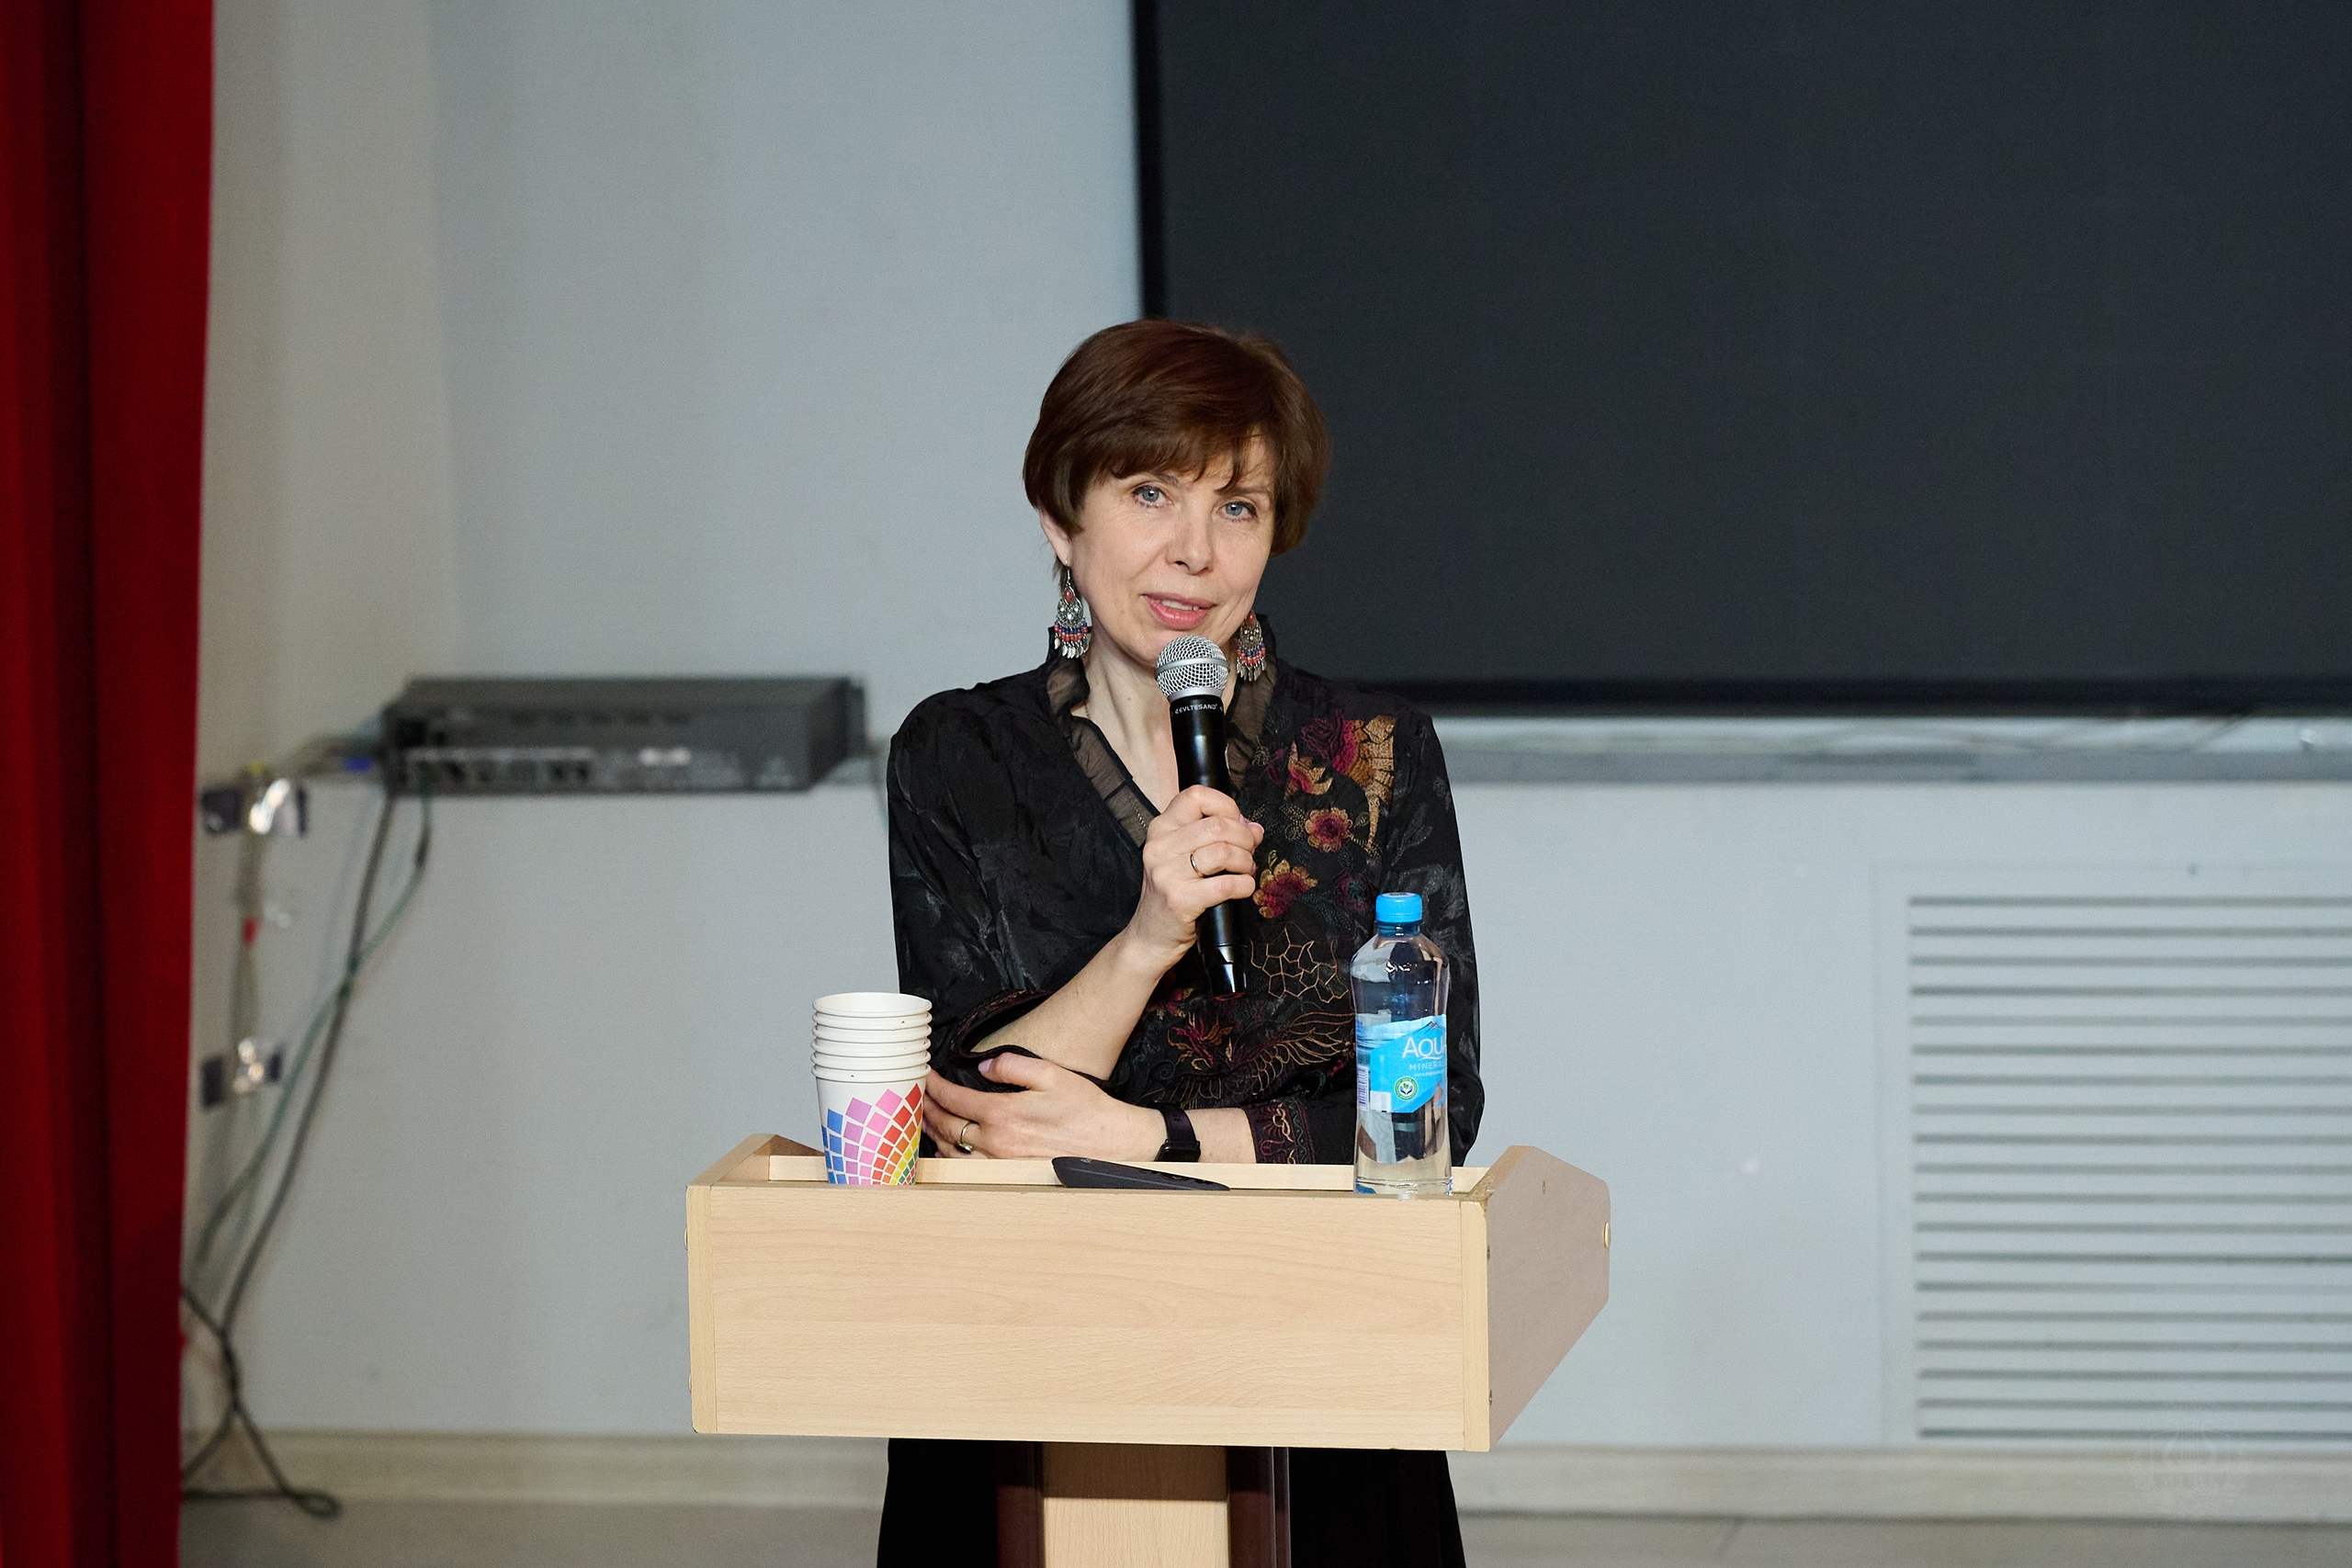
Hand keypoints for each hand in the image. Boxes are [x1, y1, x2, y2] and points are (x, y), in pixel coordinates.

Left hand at [921, 1055, 1161, 1160]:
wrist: (1111, 1144)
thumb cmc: (1085, 1108)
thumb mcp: (1052, 1074)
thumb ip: (1013, 1066)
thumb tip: (983, 1066)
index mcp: (1004, 1114)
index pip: (954, 1099)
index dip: (935, 1087)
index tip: (925, 1077)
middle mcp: (997, 1143)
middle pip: (947, 1126)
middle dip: (927, 1109)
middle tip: (914, 1097)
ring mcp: (1000, 1164)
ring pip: (953, 1150)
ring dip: (933, 1133)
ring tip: (924, 1119)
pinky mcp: (1008, 1174)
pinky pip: (967, 1168)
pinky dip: (950, 1155)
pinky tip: (946, 1146)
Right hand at [1124, 785, 1263, 973]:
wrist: (1149, 937)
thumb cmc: (1172, 894)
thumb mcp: (1184, 858)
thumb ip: (1215, 837)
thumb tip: (1253, 827)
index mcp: (1160, 829)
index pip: (1195, 795)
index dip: (1226, 806)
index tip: (1237, 823)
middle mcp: (1159, 847)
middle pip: (1217, 825)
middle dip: (1244, 839)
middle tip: (1249, 853)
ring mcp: (1167, 874)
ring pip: (1223, 852)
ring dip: (1245, 862)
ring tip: (1245, 872)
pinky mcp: (1179, 900)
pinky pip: (1226, 884)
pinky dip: (1244, 885)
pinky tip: (1243, 888)